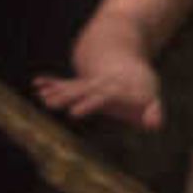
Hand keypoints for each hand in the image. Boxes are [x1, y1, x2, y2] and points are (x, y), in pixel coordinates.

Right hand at [34, 51, 163, 130]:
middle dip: (67, 96)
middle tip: (49, 104)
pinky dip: (52, 83)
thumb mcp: (152, 100)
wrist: (131, 67)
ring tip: (41, 97)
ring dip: (57, 90)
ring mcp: (91, 84)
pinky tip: (37, 83)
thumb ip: (154, 112)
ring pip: (73, 86)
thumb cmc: (143, 91)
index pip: (104, 96)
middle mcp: (103, 85)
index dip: (88, 103)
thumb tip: (155, 125)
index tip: (73, 113)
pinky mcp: (82, 84)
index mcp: (119, 90)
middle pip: (84, 90)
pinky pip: (66, 83)